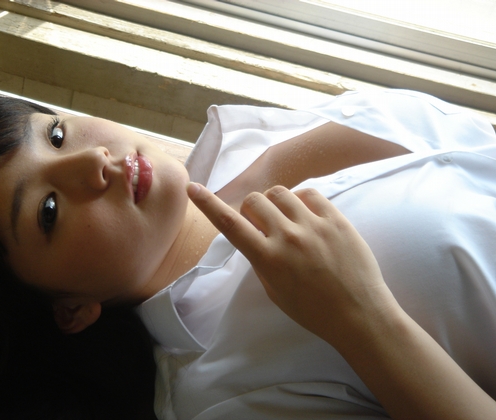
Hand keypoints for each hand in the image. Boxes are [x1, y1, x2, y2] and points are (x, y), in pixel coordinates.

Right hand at [187, 183, 395, 345]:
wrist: (359, 315)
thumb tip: (255, 236)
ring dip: (275, 203)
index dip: (208, 204)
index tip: (192, 188)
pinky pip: (310, 193)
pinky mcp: (336, 219)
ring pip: (280, 192)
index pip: (230, 224)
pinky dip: (301, 201)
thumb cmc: (312, 311)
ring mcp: (313, 225)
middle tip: (264, 225)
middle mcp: (287, 236)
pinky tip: (307, 216)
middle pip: (255, 201)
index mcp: (268, 258)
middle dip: (252, 210)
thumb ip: (260, 260)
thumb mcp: (274, 291)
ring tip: (287, 219)